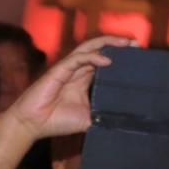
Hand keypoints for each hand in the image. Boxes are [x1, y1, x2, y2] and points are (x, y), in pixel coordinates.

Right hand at [4, 35, 131, 140]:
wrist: (32, 125)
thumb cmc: (56, 121)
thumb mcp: (87, 119)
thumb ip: (102, 115)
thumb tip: (124, 120)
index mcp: (83, 80)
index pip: (104, 61)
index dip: (119, 56)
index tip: (137, 56)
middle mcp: (77, 71)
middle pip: (98, 50)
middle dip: (117, 44)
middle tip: (135, 44)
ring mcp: (67, 69)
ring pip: (89, 48)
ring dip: (107, 43)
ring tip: (125, 43)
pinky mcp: (58, 70)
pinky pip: (77, 58)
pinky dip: (92, 57)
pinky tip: (106, 61)